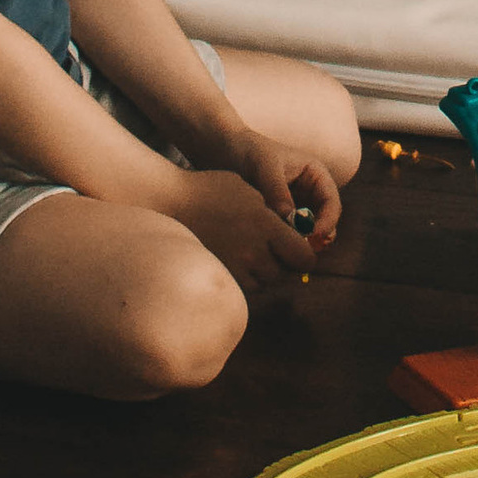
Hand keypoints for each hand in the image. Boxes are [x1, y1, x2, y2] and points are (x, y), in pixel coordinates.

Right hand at [167, 166, 314, 291]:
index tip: (302, 249)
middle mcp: (254, 251)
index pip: (304, 257)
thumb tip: (296, 230)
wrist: (171, 204)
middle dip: (285, 263)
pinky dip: (247, 277)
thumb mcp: (249, 191)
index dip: (306, 255)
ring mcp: (236, 268)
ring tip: (251, 250)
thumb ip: (275, 213)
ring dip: (265, 271)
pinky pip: (246, 287)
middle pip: (285, 273)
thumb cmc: (210, 190)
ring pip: (266, 282)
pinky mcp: (221, 276)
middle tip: (274, 248)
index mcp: (266, 225)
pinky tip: (237, 258)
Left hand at [223, 123, 343, 252]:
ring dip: (303, 241)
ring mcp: (301, 207)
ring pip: (311, 231)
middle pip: (326, 221)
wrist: (235, 154)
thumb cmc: (254, 153)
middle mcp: (313, 193)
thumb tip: (289, 219)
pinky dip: (289, 241)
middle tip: (303, 249)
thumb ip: (278, 192)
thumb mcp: (266, 168)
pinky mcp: (287, 218)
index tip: (315, 235)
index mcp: (317, 176)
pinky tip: (275, 244)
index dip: (328, 221)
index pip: (332, 202)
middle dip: (318, 237)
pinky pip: (293, 233)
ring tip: (286, 248)